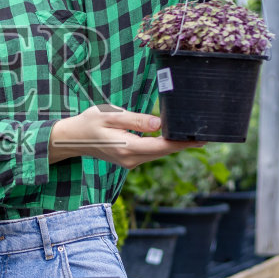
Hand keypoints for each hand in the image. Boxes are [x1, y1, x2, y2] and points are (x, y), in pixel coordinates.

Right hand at [48, 105, 203, 168]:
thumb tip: (159, 124)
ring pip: (159, 154)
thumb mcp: (110, 115)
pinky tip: (173, 138)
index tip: (201, 139)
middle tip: (206, 135)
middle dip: (184, 144)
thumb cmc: (89, 123)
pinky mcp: (129, 160)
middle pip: (164, 152)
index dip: (183, 143)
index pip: (162, 147)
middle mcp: (131, 160)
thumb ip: (135, 120)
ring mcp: (130, 162)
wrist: (71, 139)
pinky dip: (164, 146)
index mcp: (127, 148)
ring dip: (175, 146)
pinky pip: (151, 153)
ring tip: (194, 136)